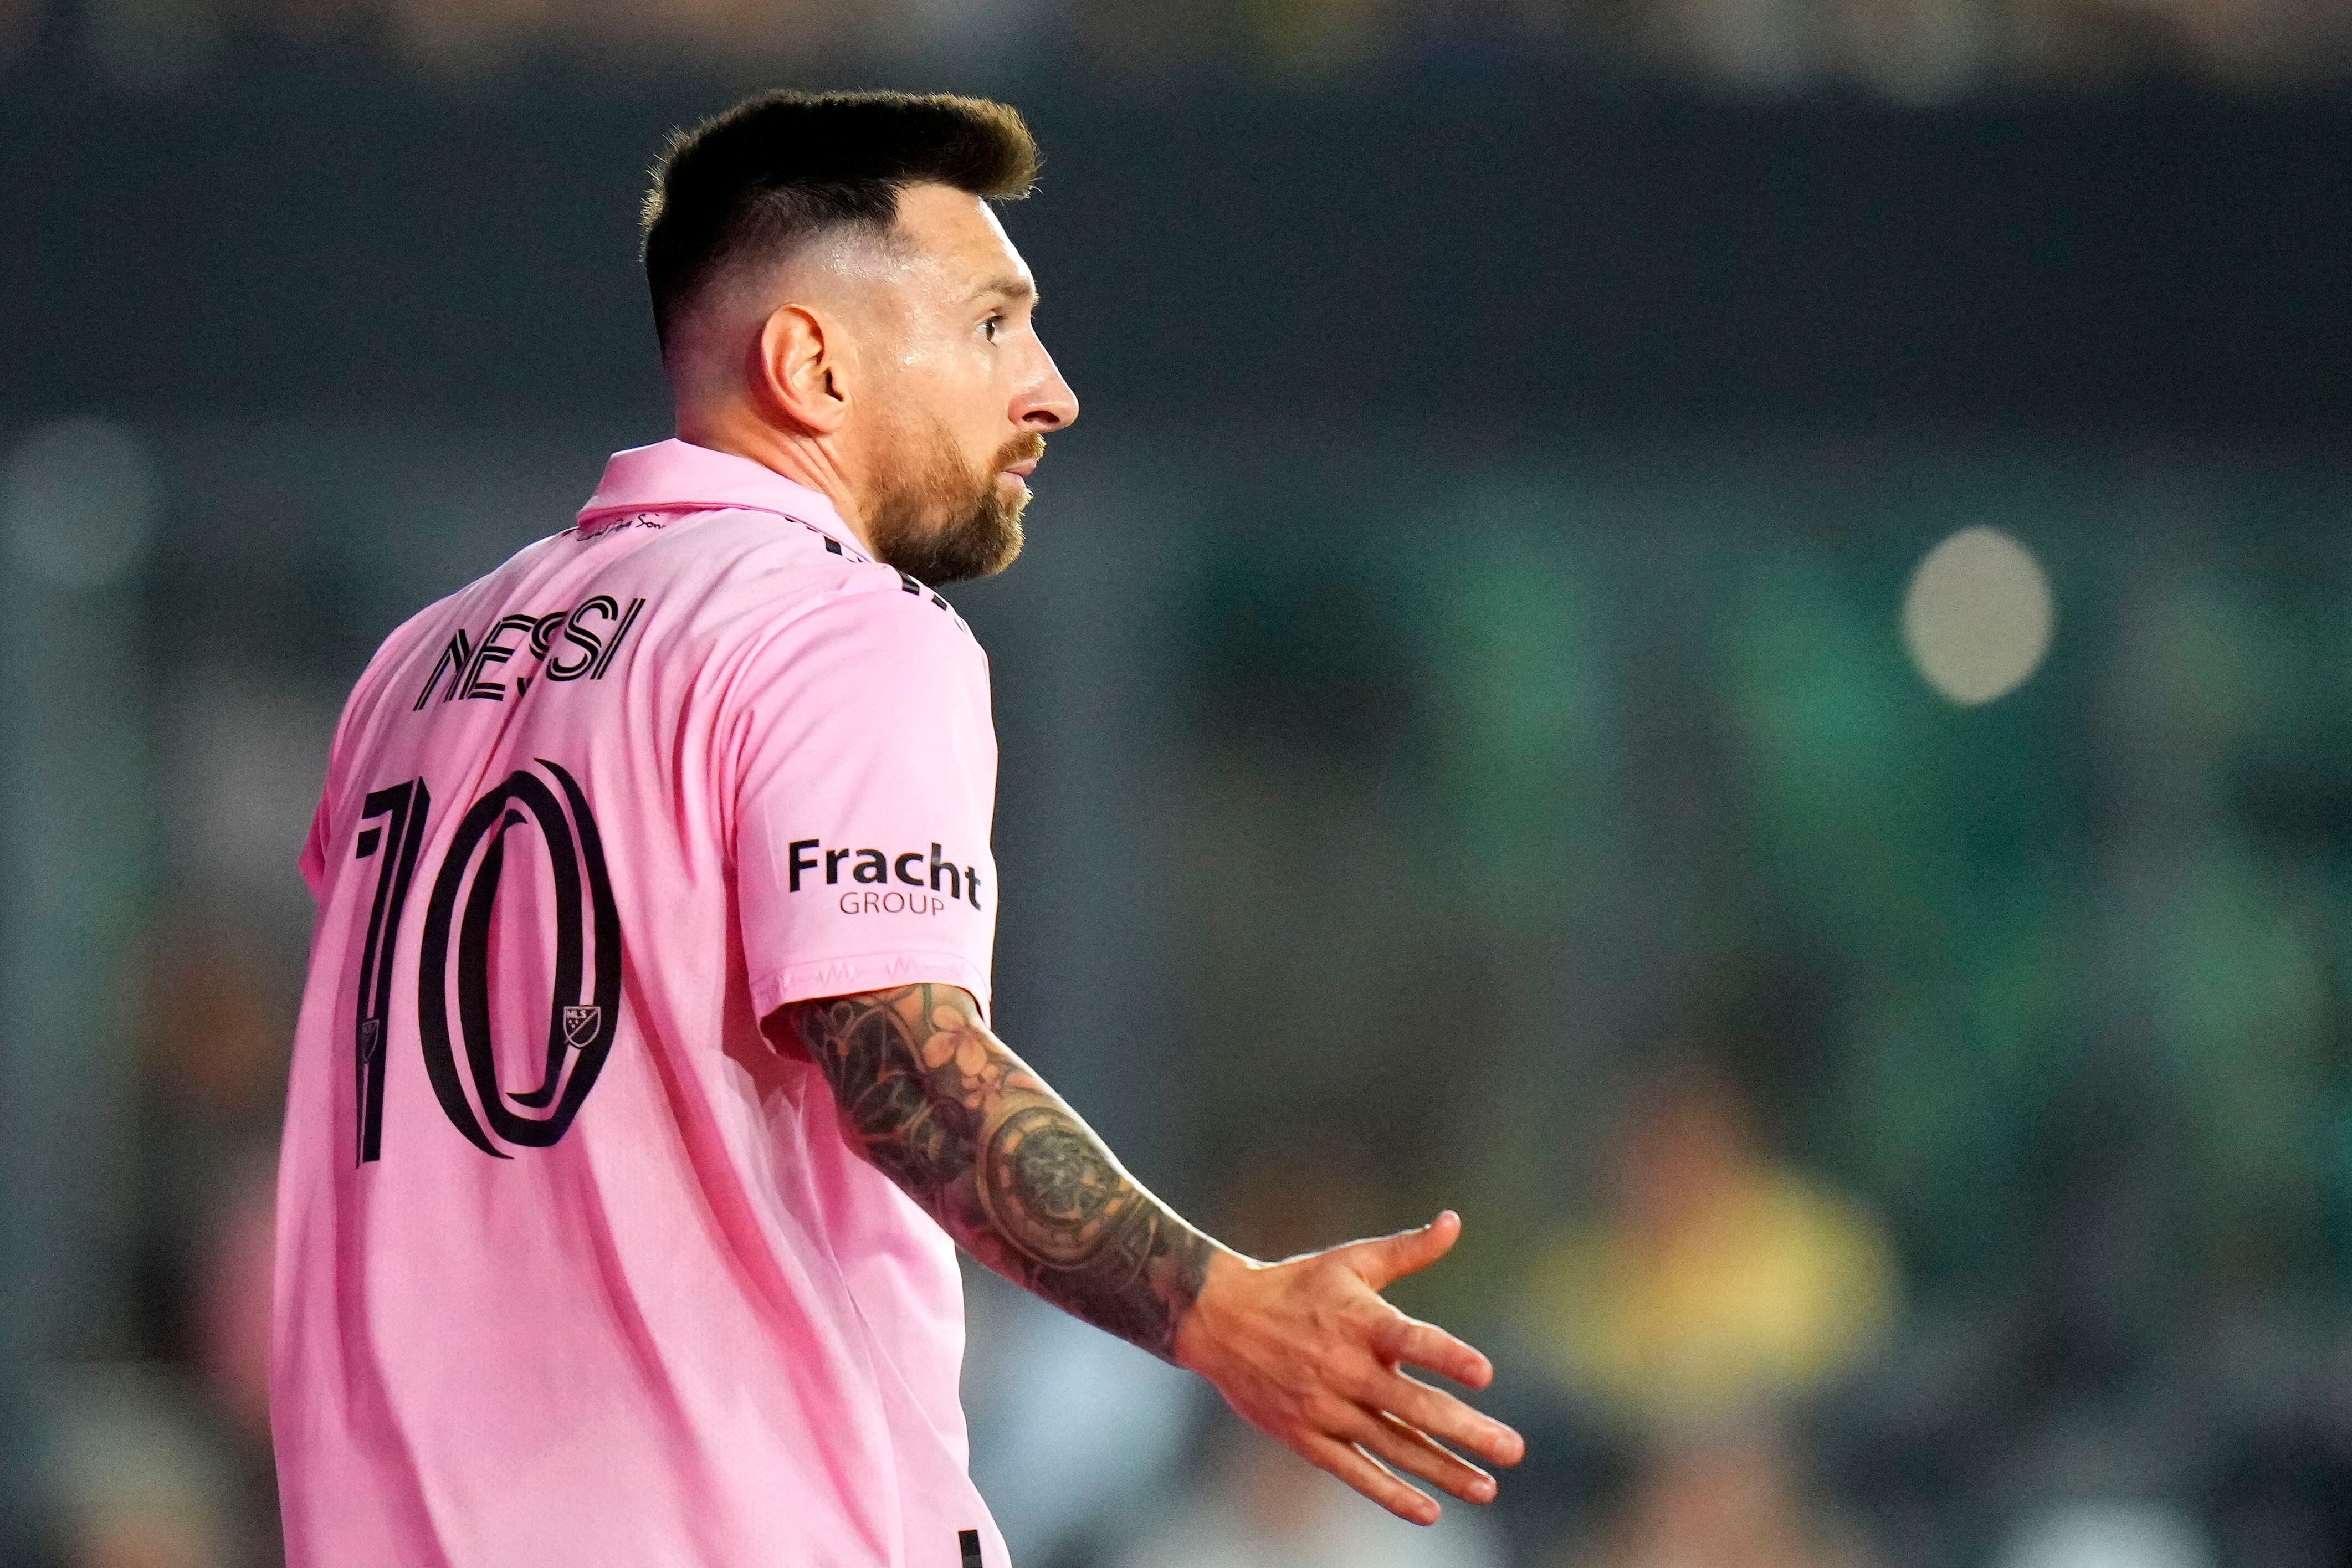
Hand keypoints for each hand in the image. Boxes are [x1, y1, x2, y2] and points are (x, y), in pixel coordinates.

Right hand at [1171, 1210, 1524, 1523]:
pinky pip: (1354, 1472)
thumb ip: (1408, 1250)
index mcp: (1360, 1321)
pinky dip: (1390, 1493)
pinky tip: (1429, 1510)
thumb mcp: (1351, 1261)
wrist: (1219, 1320)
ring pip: (1393, 1446)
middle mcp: (1345, 1368)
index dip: (1446, 1355)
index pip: (1410, 1340)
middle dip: (1466, 1431)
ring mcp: (1325, 1408)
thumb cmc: (1296, 1286)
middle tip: (1513, 1449)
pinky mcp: (1307, 1436)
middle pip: (1413, 1406)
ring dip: (1442, 1470)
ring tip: (1486, 1488)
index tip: (1485, 1374)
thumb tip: (1454, 1221)